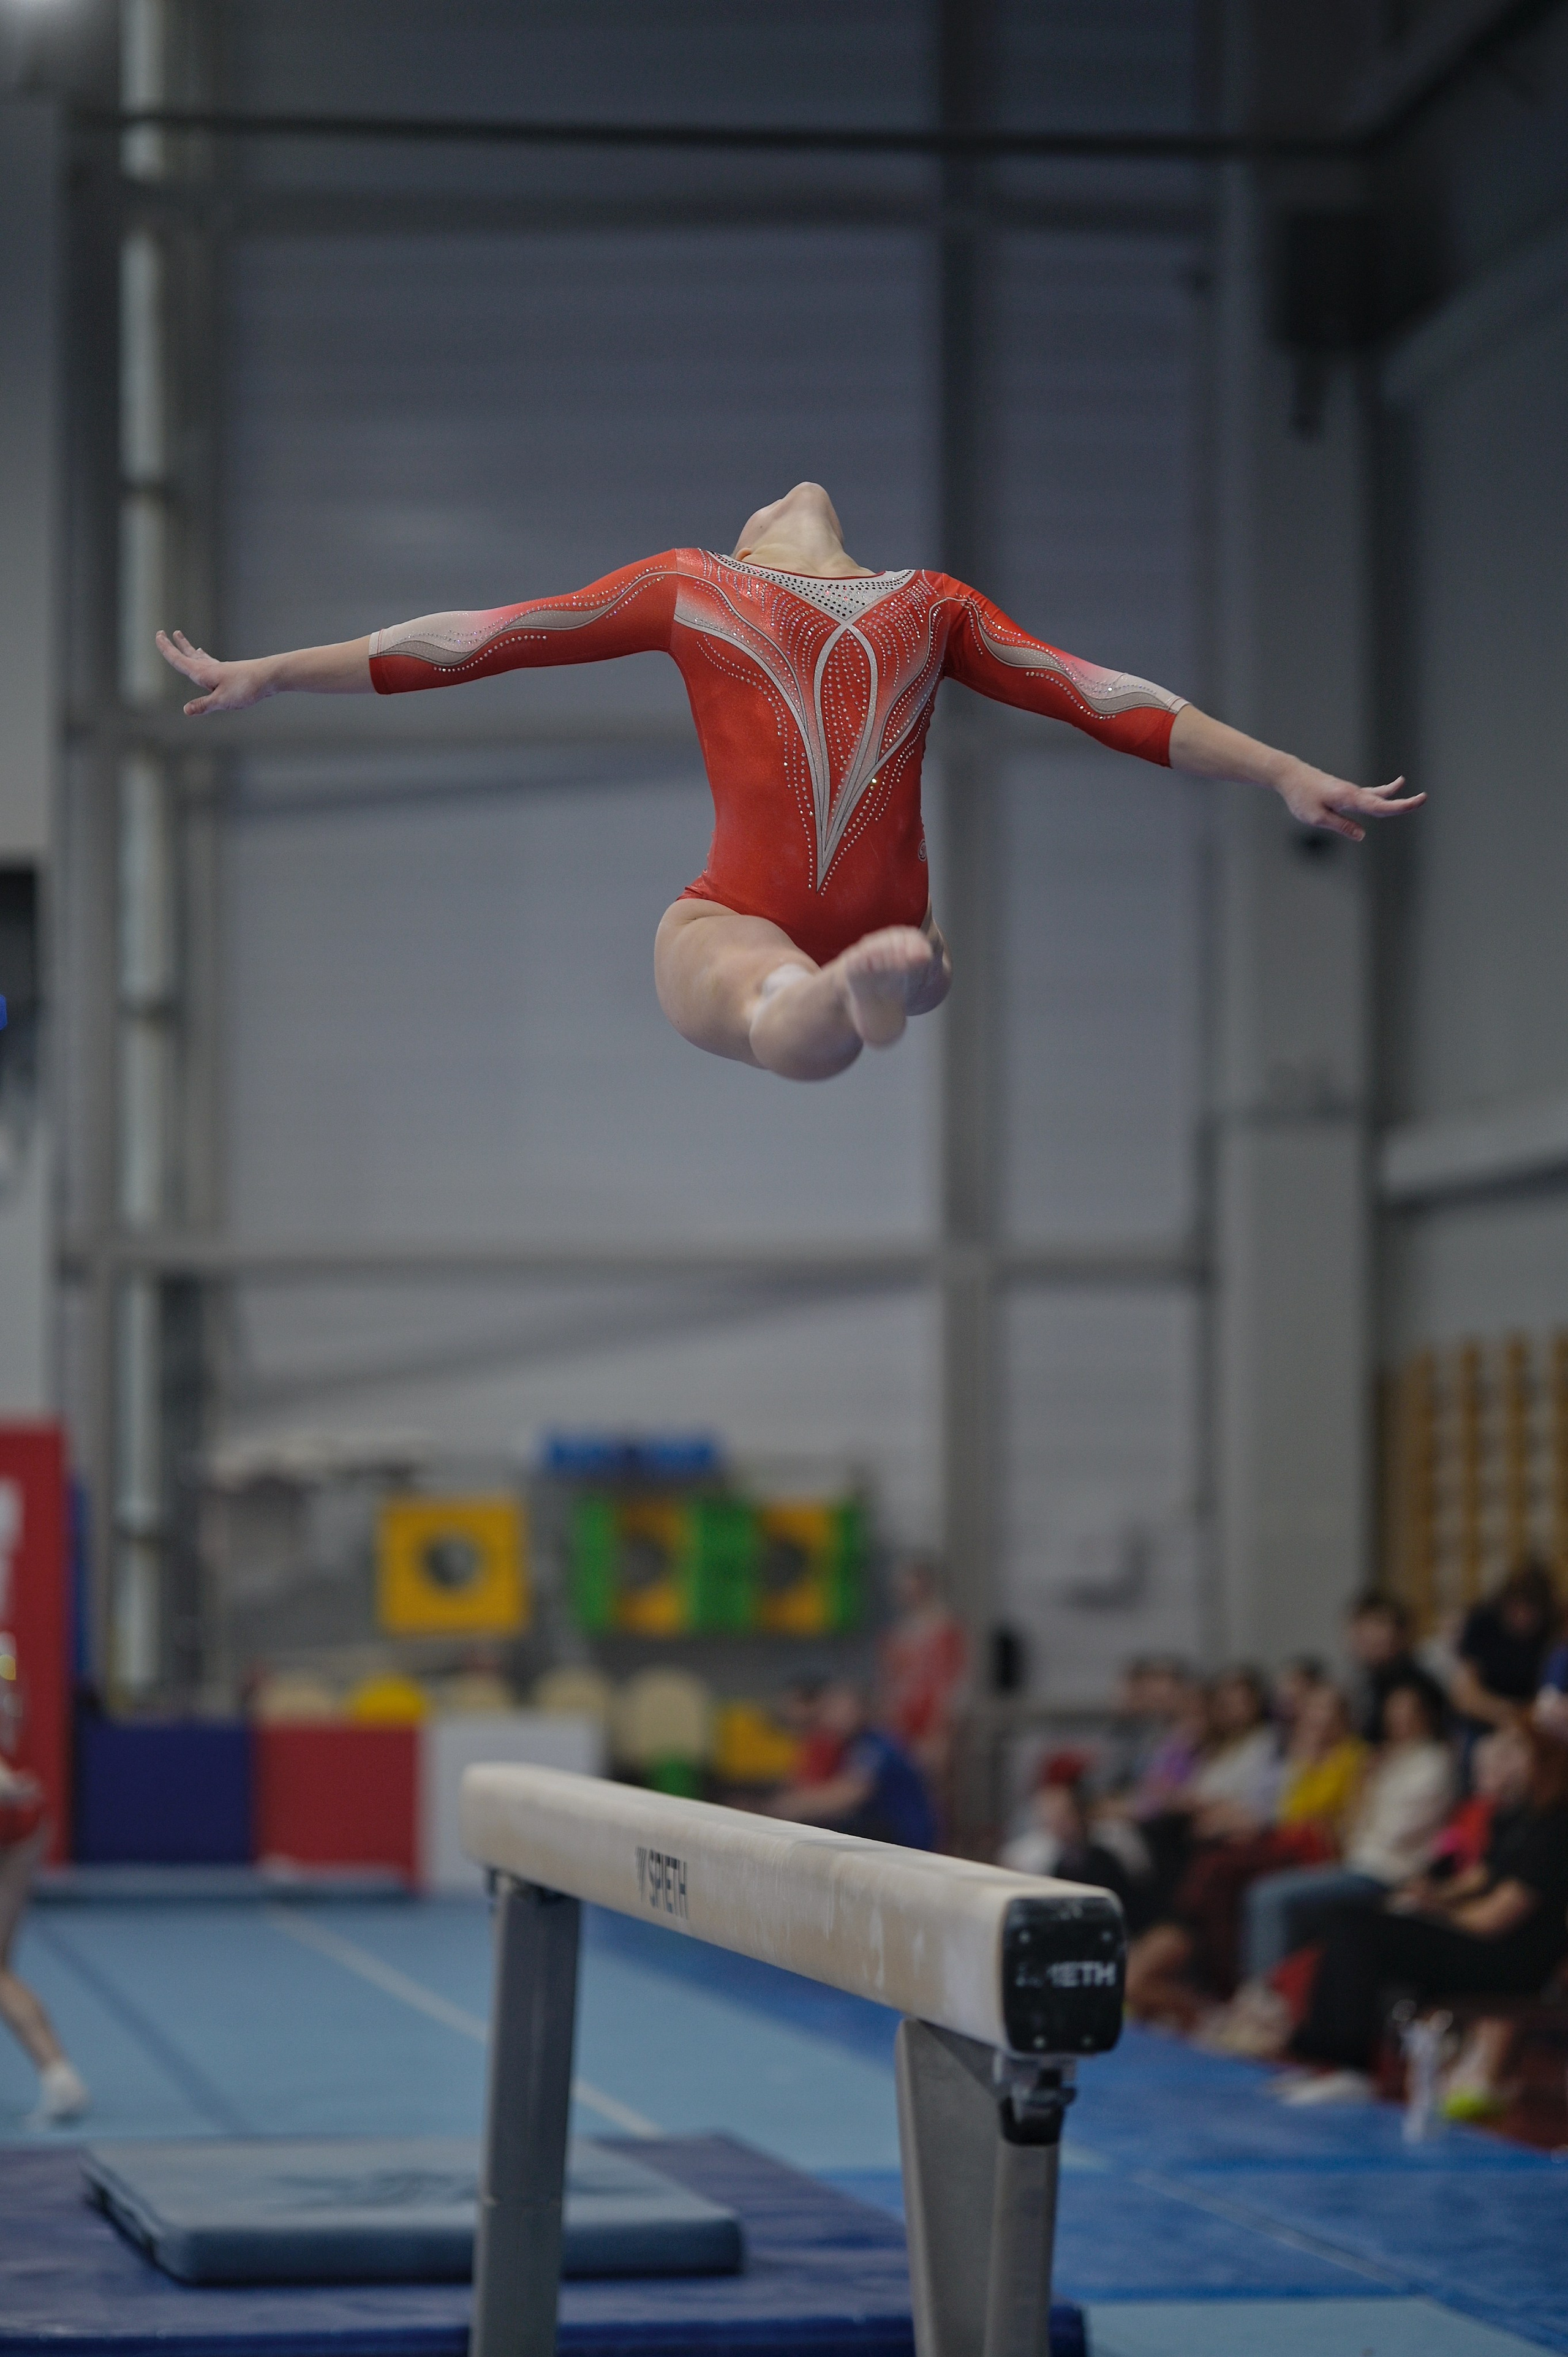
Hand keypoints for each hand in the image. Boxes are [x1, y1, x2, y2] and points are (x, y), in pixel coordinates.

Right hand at [156, 630, 276, 715]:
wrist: (269, 677)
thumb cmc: (246, 688)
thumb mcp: (223, 700)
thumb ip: (204, 705)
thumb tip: (186, 710)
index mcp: (203, 673)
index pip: (179, 659)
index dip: (167, 649)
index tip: (158, 635)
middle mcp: (209, 668)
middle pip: (187, 654)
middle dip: (175, 645)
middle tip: (166, 633)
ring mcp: (219, 668)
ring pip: (199, 656)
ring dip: (188, 648)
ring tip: (182, 640)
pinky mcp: (228, 672)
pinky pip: (210, 662)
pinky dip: (202, 657)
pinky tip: (204, 656)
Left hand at [1274, 758, 1424, 841]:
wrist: (1291, 775)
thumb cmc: (1301, 797)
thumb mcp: (1316, 818)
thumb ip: (1340, 825)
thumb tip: (1362, 835)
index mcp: (1349, 798)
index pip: (1379, 806)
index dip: (1399, 806)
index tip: (1417, 802)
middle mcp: (1353, 793)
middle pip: (1383, 800)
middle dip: (1403, 802)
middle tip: (1424, 798)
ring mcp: (1351, 791)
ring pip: (1378, 795)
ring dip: (1395, 796)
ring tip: (1414, 794)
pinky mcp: (1346, 792)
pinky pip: (1369, 794)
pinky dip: (1383, 793)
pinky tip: (1394, 788)